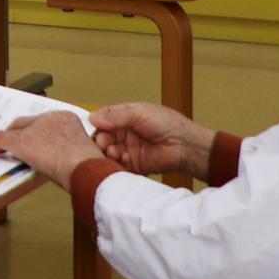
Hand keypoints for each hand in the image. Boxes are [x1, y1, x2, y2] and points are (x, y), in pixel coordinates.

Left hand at [0, 110, 101, 187]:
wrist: (87, 169)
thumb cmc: (91, 168)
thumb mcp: (82, 154)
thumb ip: (68, 150)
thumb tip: (59, 160)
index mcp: (66, 118)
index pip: (43, 123)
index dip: (34, 132)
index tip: (32, 140)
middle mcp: (50, 118)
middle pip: (26, 124)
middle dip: (18, 134)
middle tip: (9, 143)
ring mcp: (35, 128)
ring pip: (13, 132)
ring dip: (6, 142)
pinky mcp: (22, 141)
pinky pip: (0, 141)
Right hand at [88, 102, 213, 180]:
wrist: (185, 145)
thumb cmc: (167, 123)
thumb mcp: (139, 112)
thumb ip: (116, 115)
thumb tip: (93, 117)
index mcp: (125, 118)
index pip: (103, 120)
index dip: (96, 125)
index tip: (92, 128)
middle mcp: (125, 134)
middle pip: (103, 137)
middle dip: (101, 141)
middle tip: (103, 144)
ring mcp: (129, 149)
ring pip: (108, 152)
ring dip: (108, 153)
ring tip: (114, 152)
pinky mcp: (133, 165)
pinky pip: (118, 165)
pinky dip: (117, 163)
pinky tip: (123, 159)